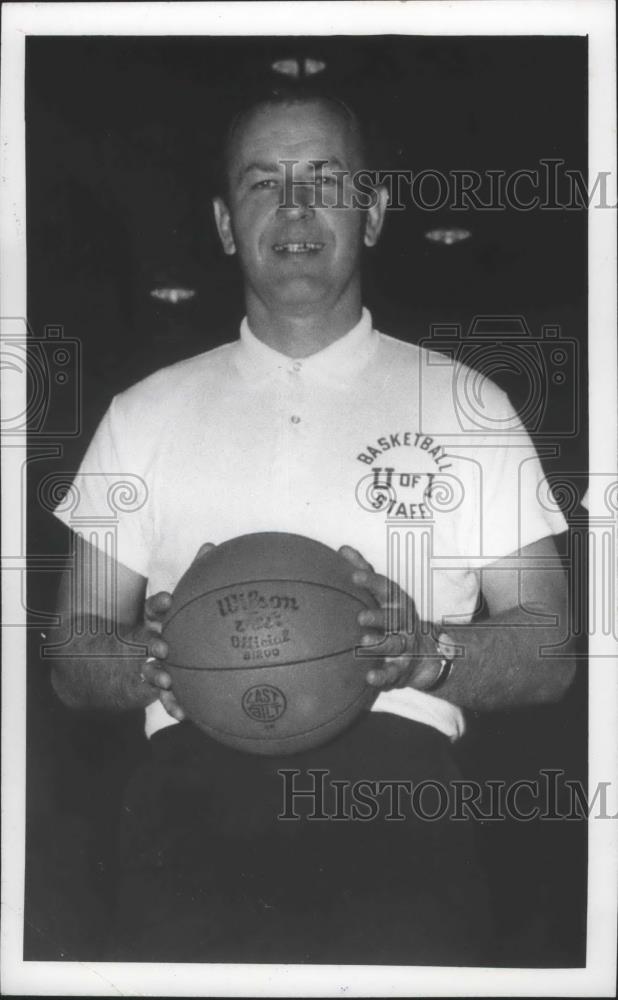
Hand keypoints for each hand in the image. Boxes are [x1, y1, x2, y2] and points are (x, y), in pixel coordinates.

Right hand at [139, 542, 215, 720]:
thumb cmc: (166, 626)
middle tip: (165, 648)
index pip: (154, 609)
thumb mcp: (177, 605)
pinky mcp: (151, 689)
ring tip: (168, 682)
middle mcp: (146, 642)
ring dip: (157, 676)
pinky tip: (184, 715)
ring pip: (150, 671)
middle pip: (146, 641)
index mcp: (154, 620)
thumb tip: (210, 544)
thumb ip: (195, 576)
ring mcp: (146, 665)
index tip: (168, 601)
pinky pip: (162, 698)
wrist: (121, 664)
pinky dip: (172, 706)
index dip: (159, 605)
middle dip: (152, 643)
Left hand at [339, 545, 439, 690]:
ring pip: (394, 644)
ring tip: (363, 643)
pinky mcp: (402, 669)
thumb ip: (364, 572)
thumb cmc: (393, 618)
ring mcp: (405, 646)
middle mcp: (404, 623)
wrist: (422, 654)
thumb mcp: (383, 595)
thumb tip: (342, 548)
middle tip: (360, 617)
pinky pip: (393, 673)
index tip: (354, 576)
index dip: (371, 582)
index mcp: (397, 603)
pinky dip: (382, 676)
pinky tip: (369, 678)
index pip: (386, 589)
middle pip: (393, 617)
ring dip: (380, 644)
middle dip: (378, 616)